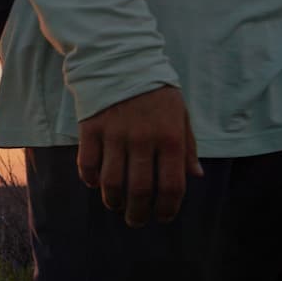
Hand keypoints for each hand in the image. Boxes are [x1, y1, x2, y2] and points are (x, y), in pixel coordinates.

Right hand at [77, 86, 203, 226]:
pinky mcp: (91, 129)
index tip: (162, 217)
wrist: (121, 59)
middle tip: (136, 220)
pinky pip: (87, 163)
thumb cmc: (156, 90)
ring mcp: (114, 135)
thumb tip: (194, 176)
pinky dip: (90, 179)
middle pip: (139, 190)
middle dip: (138, 213)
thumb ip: (188, 146)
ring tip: (116, 206)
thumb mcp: (181, 114)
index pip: (171, 186)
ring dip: (113, 201)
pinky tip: (95, 183)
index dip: (167, 209)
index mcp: (170, 139)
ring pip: (110, 182)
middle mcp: (143, 140)